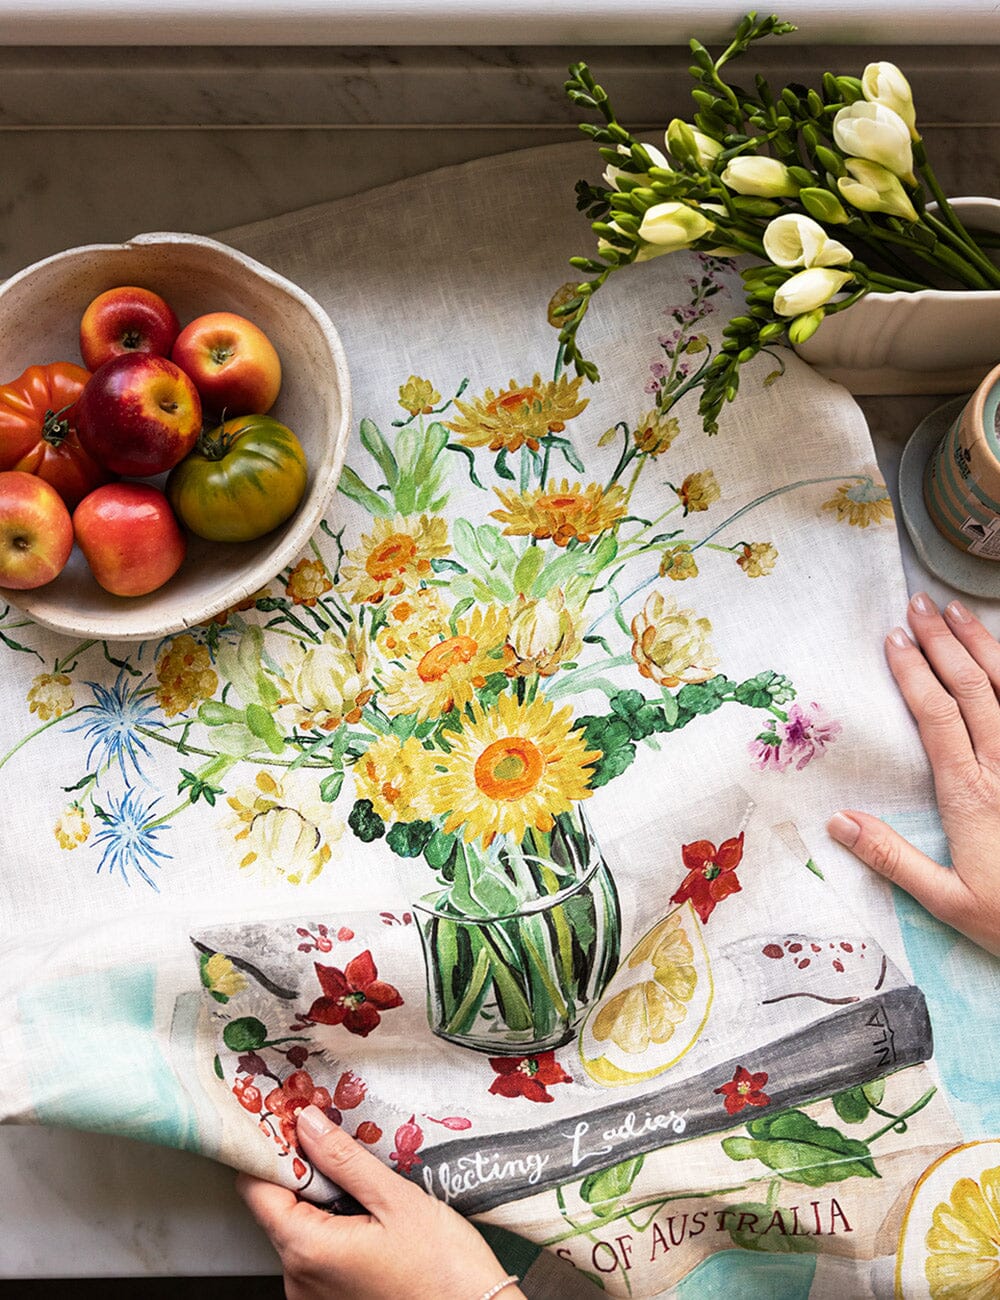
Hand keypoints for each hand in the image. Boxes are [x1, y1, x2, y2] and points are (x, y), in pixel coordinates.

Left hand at [237, 1105, 525, 1299]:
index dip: (270, 1151)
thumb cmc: (443, 1269)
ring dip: (321, 1200)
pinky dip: (333, 1227)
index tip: (291, 1120)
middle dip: (302, 1171)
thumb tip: (307, 1122)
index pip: (256, 1190)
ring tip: (361, 1182)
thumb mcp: (397, 1200)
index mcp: (308, 1251)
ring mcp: (313, 1297)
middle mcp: (299, 1280)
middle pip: (277, 1209)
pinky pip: (317, 1253)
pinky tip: (367, 1215)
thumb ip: (345, 1160)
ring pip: (298, 1230)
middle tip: (335, 1139)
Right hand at [828, 593, 999, 954]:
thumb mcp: (949, 902)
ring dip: (982, 645)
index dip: (914, 673)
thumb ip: (893, 860)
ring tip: (957, 612)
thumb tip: (836, 822)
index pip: (937, 717)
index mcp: (971, 796)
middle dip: (943, 643)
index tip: (894, 640)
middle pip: (973, 689)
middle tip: (918, 607)